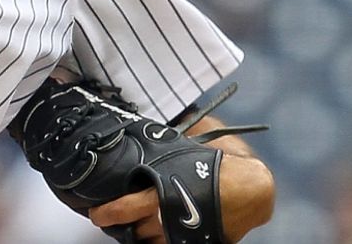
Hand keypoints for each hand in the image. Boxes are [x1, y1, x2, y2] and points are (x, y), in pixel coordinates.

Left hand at [88, 153, 274, 242]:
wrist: (254, 190)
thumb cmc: (222, 164)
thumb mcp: (191, 142)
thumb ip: (172, 136)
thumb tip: (159, 120)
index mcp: (163, 192)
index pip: (125, 209)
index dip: (107, 213)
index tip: (96, 214)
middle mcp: (169, 217)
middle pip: (135, 230)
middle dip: (124, 226)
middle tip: (113, 219)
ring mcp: (183, 234)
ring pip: (152, 242)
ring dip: (142, 235)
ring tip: (135, 226)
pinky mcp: (196, 242)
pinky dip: (162, 241)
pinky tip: (158, 232)